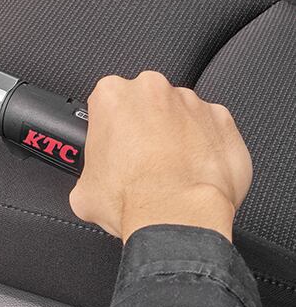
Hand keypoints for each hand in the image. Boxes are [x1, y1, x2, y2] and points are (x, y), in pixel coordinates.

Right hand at [69, 71, 251, 242]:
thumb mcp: (84, 191)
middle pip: (145, 104)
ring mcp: (191, 103)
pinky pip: (211, 130)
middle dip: (143, 127)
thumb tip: (93, 186)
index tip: (113, 148)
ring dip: (175, 137)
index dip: (109, 129)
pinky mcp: (222, 121)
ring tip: (170, 173)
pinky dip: (204, 148)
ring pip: (179, 115)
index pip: (106, 104)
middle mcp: (152, 90)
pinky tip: (193, 174)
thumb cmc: (131, 199)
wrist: (176, 217)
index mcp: (112, 96)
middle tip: (140, 162)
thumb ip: (89, 173)